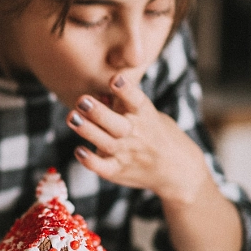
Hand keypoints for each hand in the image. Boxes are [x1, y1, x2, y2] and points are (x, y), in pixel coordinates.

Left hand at [66, 74, 208, 204]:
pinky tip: (79, 150)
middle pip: (117, 124)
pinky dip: (91, 160)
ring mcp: (127, 154)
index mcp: (145, 114)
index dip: (126, 90)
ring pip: (106, 143)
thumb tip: (99, 94)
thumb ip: (123, 104)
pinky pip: (103, 167)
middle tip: (82, 100)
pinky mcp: (118, 171)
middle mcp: (136, 134)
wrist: (178, 169)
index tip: (115, 79)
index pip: (136, 100)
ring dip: (88, 131)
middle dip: (99, 112)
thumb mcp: (147, 113)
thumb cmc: (155, 133)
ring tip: (72, 117)